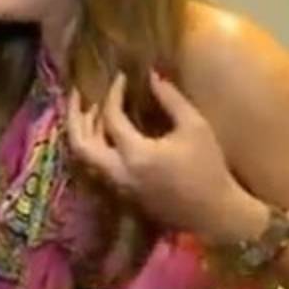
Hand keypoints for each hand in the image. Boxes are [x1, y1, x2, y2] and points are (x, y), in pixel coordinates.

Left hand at [65, 71, 252, 242]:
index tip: (120, 77)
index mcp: (135, 154)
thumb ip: (171, 99)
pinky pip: (94, 166)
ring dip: (82, 131)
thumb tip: (152, 75)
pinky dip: (92, 146)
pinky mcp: (120, 193)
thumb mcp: (195, 127)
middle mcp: (117, 171)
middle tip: (77, 94)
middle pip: (79, 142)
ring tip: (91, 109)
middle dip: (73, 115)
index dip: (113, 94)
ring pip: (83, 157)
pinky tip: (102, 132)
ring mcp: (115, 185)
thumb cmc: (209, 168)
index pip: (111, 117)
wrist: (215, 213)